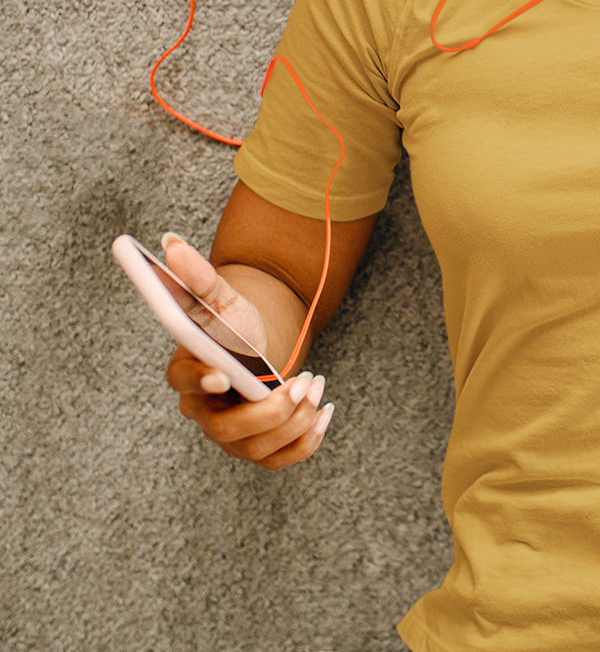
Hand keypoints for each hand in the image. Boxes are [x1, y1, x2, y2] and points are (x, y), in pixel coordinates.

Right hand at [161, 233, 333, 469]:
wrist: (257, 349)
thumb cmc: (232, 325)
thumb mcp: (220, 297)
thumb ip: (198, 276)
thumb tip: (171, 243)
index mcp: (186, 374)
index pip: (185, 384)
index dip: (203, 381)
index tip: (225, 374)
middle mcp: (203, 412)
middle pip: (225, 429)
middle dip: (267, 412)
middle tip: (302, 382)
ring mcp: (229, 436)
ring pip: (255, 448)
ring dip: (293, 423)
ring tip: (316, 387)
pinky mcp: (257, 449)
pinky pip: (278, 460)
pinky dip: (305, 444)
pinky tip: (324, 415)